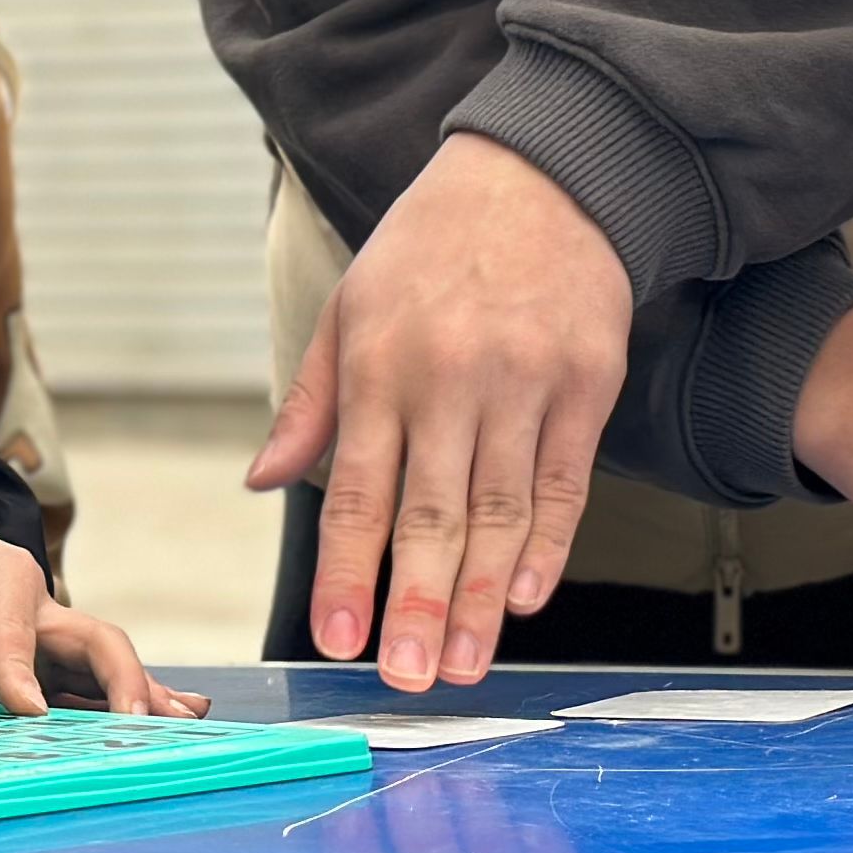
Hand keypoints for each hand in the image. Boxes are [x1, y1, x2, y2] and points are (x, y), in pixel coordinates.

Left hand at [0, 500, 204, 717]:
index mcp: (2, 575)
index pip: (13, 630)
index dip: (18, 673)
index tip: (25, 714)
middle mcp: (40, 604)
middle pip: (94, 641)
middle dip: (121, 682)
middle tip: (136, 726)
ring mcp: (50, 634)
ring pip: (106, 665)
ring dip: (144, 695)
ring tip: (186, 726)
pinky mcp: (47, 660)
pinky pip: (91, 683)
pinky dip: (130, 700)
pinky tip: (171, 717)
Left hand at [246, 134, 630, 691]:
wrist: (542, 175)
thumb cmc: (433, 247)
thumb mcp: (352, 307)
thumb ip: (312, 404)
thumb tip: (265, 481)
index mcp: (380, 362)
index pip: (357, 490)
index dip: (349, 573)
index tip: (340, 640)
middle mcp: (450, 376)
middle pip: (434, 514)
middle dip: (420, 605)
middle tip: (411, 677)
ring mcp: (525, 381)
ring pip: (502, 510)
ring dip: (485, 597)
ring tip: (470, 662)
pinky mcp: (587, 382)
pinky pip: (567, 481)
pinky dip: (550, 544)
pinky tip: (531, 596)